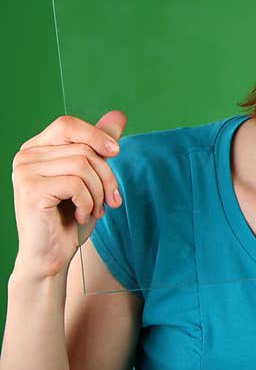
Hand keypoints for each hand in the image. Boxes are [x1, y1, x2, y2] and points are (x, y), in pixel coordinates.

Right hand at [11, 111, 126, 279]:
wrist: (52, 255)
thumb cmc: (70, 216)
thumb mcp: (91, 177)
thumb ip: (99, 146)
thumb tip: (118, 115)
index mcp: (37, 148)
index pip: (67, 124)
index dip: (95, 134)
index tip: (115, 152)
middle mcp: (25, 156)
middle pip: (83, 149)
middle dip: (106, 176)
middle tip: (111, 200)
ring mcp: (24, 172)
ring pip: (83, 165)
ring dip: (99, 192)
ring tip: (95, 210)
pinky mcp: (30, 190)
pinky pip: (76, 184)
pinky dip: (89, 203)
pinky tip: (82, 216)